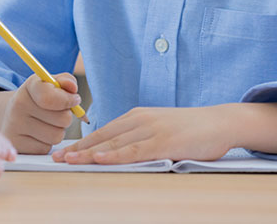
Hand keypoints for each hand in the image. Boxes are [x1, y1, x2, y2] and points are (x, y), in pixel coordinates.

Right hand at [0, 73, 80, 153]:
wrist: (10, 116)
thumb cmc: (38, 99)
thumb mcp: (50, 85)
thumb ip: (65, 81)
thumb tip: (73, 89)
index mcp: (29, 87)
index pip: (49, 97)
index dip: (68, 100)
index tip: (74, 100)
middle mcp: (18, 105)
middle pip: (63, 119)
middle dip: (66, 117)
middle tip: (57, 113)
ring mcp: (15, 127)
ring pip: (57, 136)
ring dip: (58, 131)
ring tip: (47, 124)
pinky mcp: (17, 145)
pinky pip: (46, 148)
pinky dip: (47, 143)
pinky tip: (37, 135)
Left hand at [52, 106, 234, 164]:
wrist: (220, 122)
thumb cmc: (191, 130)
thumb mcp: (159, 130)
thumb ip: (140, 139)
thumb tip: (118, 153)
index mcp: (137, 117)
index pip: (103, 132)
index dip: (81, 143)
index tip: (62, 152)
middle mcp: (140, 120)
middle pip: (102, 137)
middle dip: (77, 149)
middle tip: (55, 158)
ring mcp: (151, 130)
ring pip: (113, 143)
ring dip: (88, 153)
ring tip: (68, 160)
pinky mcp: (164, 142)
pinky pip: (134, 151)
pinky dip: (114, 155)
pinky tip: (99, 158)